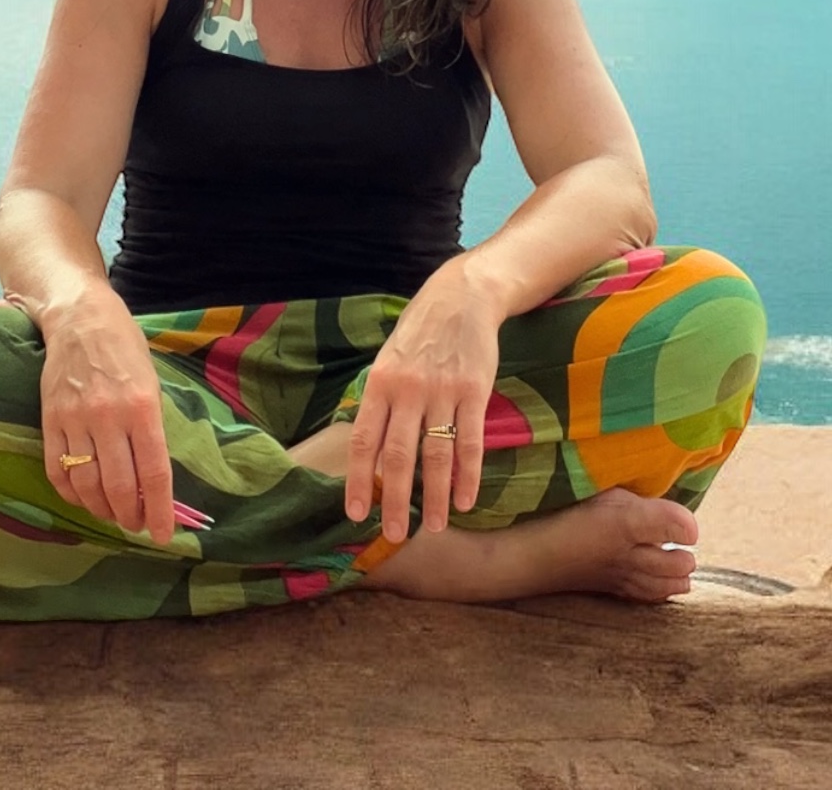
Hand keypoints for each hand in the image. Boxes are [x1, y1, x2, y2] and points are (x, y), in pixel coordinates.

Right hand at [37, 289, 174, 545]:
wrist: (80, 317)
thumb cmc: (124, 347)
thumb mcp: (151, 381)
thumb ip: (151, 426)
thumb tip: (153, 475)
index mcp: (142, 407)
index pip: (154, 473)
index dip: (159, 511)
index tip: (162, 535)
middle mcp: (109, 417)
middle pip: (120, 487)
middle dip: (130, 516)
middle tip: (135, 524)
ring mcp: (75, 420)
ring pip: (87, 485)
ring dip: (101, 509)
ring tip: (112, 514)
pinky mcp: (50, 420)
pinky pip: (57, 471)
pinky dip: (71, 494)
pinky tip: (82, 498)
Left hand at [343, 263, 503, 541]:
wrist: (461, 297)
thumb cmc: (420, 333)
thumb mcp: (389, 360)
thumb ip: (381, 403)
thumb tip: (370, 453)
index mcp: (380, 383)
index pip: (365, 441)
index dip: (359, 480)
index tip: (356, 513)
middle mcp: (408, 390)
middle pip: (399, 455)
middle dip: (397, 500)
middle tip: (397, 534)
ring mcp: (442, 391)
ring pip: (437, 454)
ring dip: (437, 496)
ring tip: (437, 527)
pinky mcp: (475, 391)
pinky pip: (470, 441)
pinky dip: (468, 475)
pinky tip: (467, 500)